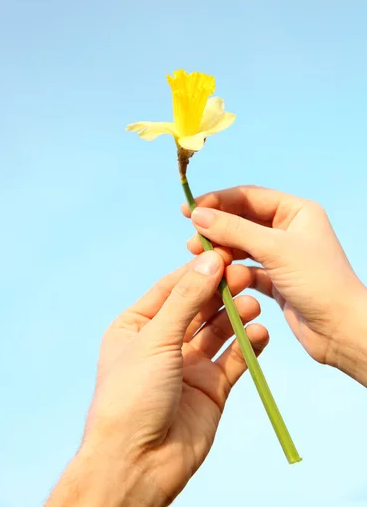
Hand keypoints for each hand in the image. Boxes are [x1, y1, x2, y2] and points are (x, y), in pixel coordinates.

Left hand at [46, 252, 267, 506]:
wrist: (138, 463)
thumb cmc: (132, 395)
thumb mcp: (155, 339)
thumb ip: (186, 300)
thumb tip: (210, 261)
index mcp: (137, 325)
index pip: (171, 288)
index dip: (198, 271)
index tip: (224, 254)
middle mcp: (163, 342)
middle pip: (198, 307)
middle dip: (221, 291)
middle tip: (245, 276)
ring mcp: (188, 365)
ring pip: (218, 331)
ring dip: (236, 315)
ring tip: (254, 304)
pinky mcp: (210, 388)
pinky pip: (233, 359)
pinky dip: (248, 346)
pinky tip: (260, 334)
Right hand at [183, 185, 366, 385]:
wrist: (342, 331)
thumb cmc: (318, 283)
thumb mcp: (275, 249)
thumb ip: (234, 230)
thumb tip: (198, 215)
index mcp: (296, 211)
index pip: (248, 197)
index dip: (217, 201)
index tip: (188, 209)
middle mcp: (289, 229)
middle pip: (242, 221)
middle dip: (216, 229)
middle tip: (192, 241)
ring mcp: (282, 256)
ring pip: (242, 246)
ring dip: (221, 251)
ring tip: (199, 258)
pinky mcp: (276, 280)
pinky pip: (246, 270)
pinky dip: (231, 272)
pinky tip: (217, 278)